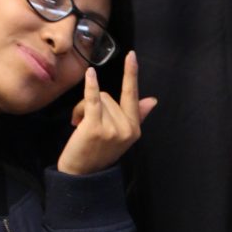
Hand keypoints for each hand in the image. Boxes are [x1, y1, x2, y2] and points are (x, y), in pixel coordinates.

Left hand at [57, 50, 156, 175]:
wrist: (81, 175)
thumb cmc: (99, 153)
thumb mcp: (122, 137)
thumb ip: (137, 117)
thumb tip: (152, 100)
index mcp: (134, 129)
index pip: (133, 96)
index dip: (131, 74)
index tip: (132, 56)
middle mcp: (126, 128)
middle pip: (110, 96)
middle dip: (95, 106)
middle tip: (86, 124)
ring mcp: (111, 128)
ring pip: (98, 99)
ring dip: (83, 109)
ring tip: (79, 125)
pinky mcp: (94, 127)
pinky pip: (93, 100)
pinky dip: (90, 86)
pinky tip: (91, 74)